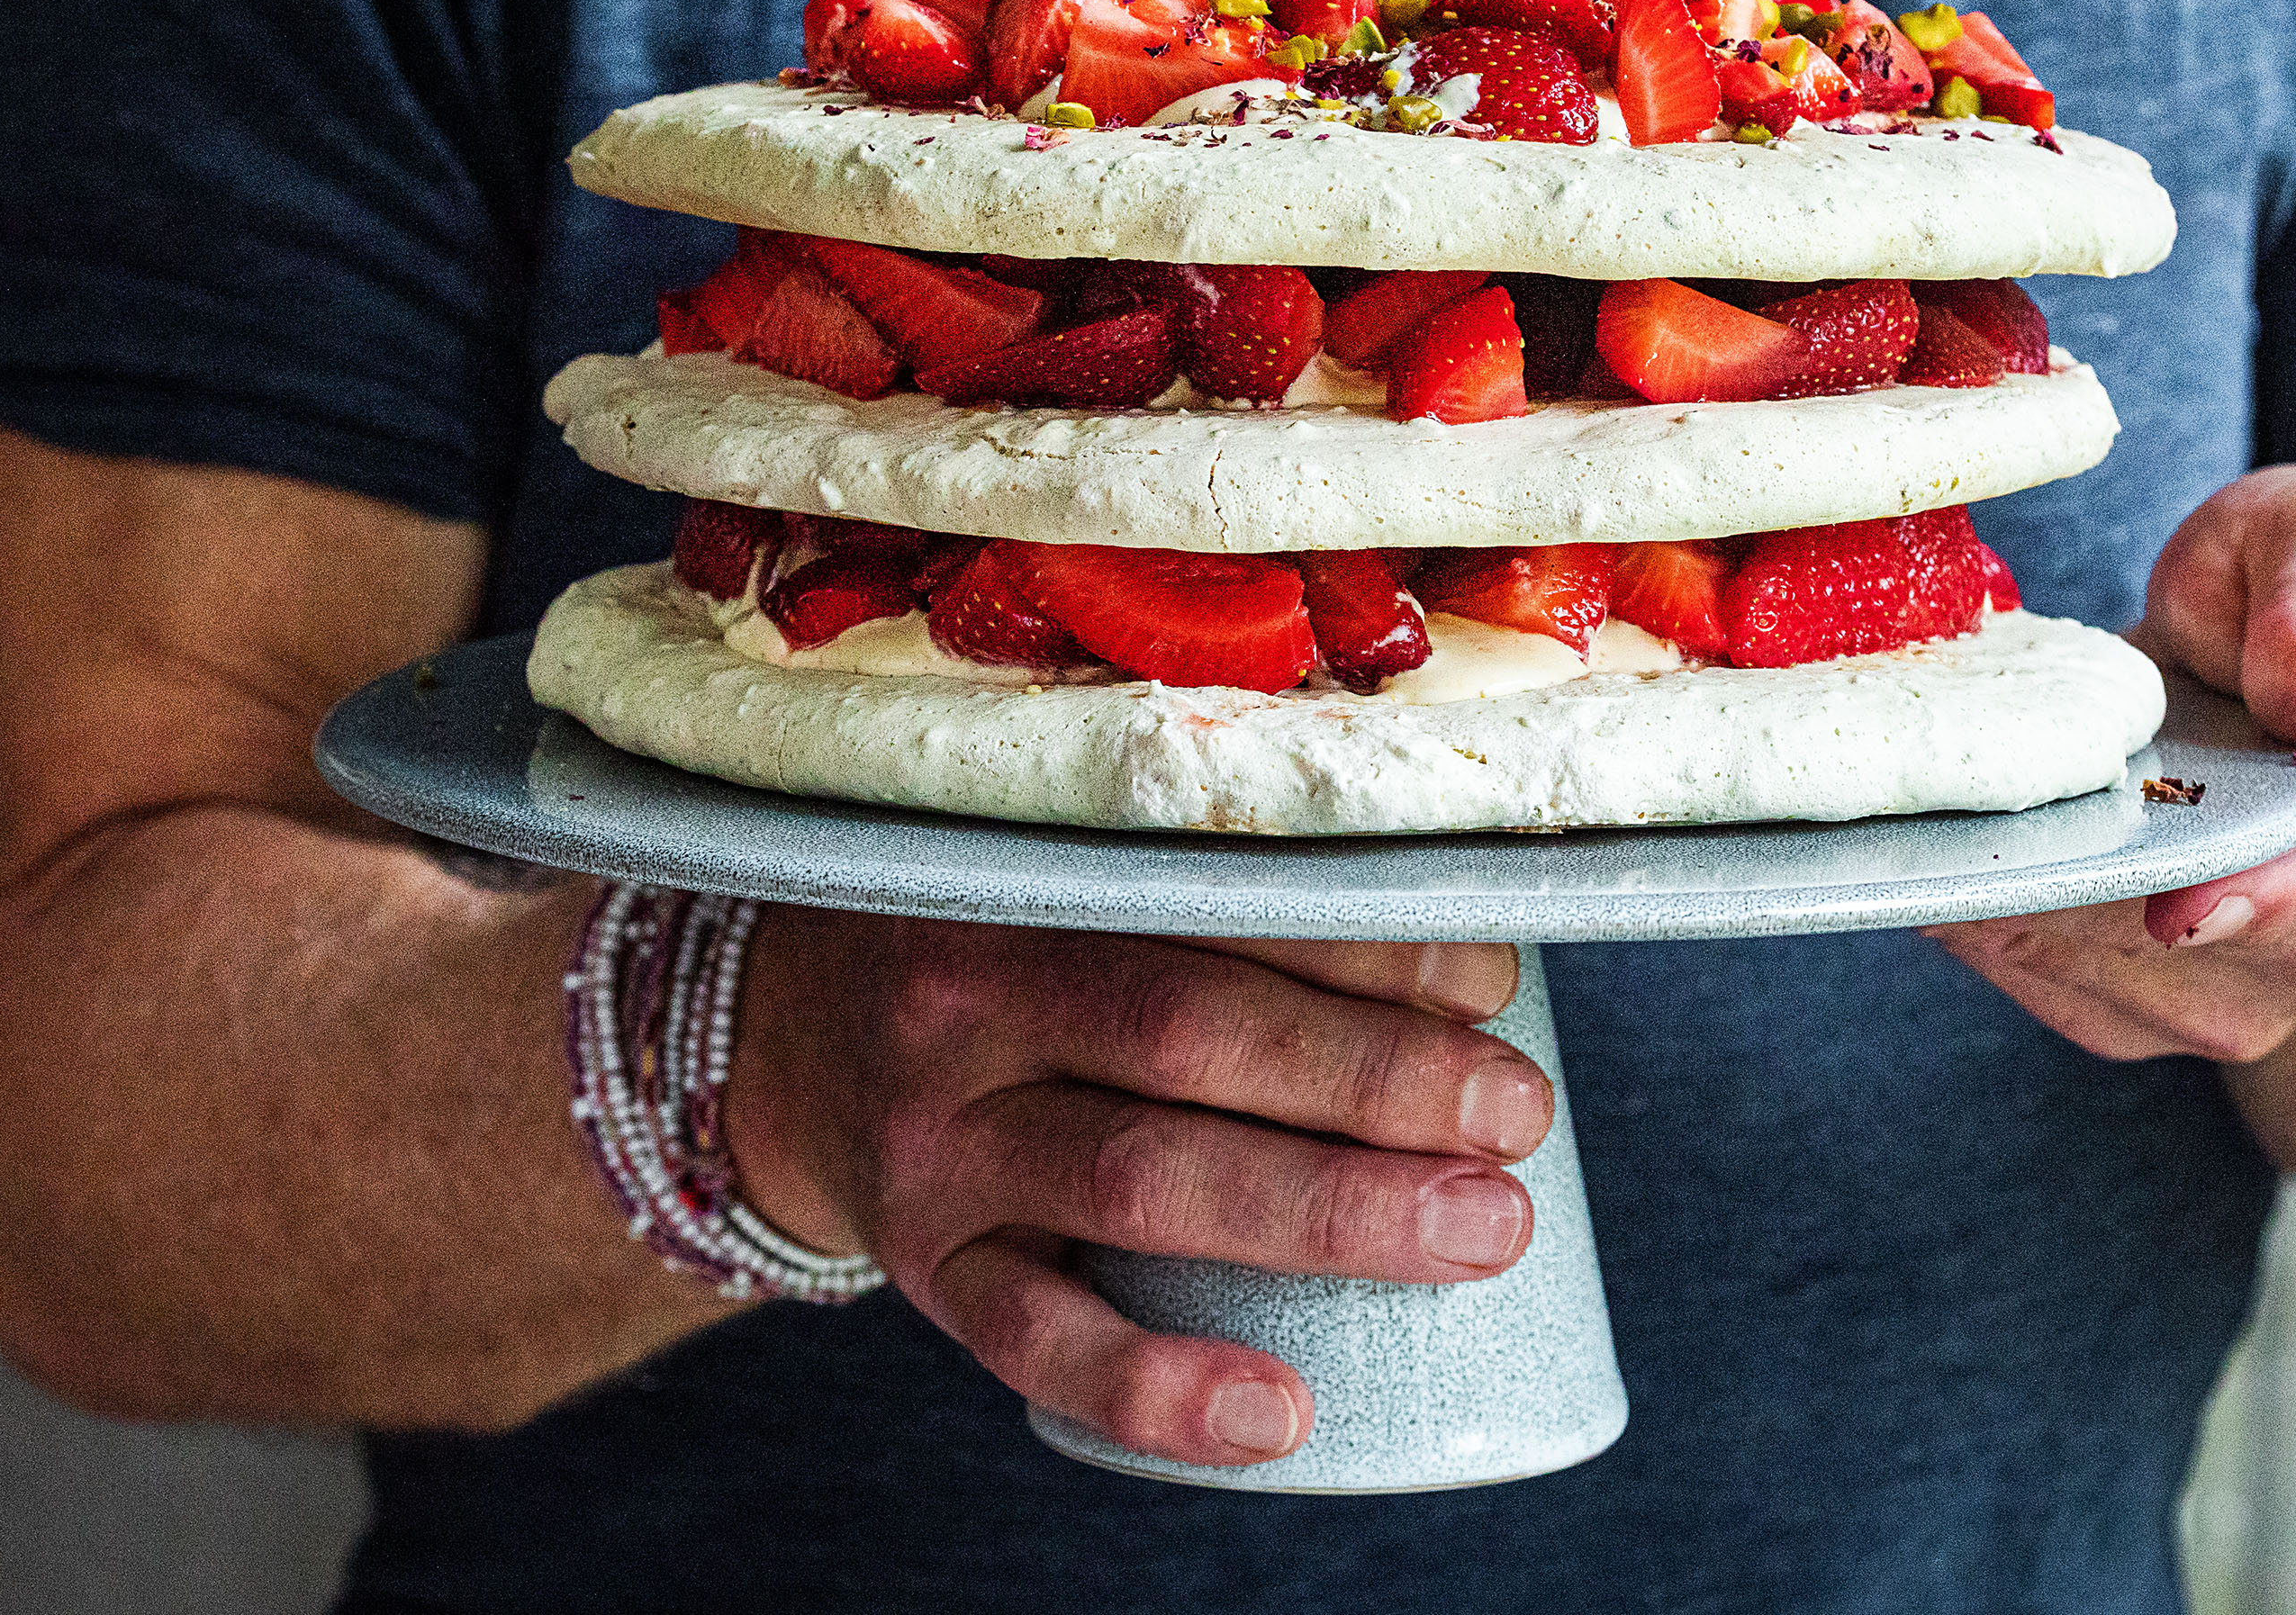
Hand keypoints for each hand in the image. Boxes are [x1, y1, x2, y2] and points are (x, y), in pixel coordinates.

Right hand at [719, 909, 1553, 1466]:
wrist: (778, 1042)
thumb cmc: (1000, 958)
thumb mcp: (1068, 885)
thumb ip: (1218, 898)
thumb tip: (1476, 960)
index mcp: (1033, 881)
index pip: (1220, 902)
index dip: (1371, 944)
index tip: (1494, 981)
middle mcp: (974, 1001)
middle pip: (1196, 1035)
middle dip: (1378, 1078)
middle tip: (1517, 1121)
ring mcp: (941, 1143)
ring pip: (1142, 1179)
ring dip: (1326, 1209)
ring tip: (1475, 1233)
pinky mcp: (926, 1266)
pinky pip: (1036, 1341)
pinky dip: (1159, 1387)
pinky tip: (1278, 1413)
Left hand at [1931, 465, 2295, 1061]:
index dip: (2269, 893)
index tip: (2179, 906)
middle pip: (2221, 943)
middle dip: (2097, 887)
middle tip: (1979, 819)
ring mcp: (2266, 984)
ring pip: (2124, 984)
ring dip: (2031, 911)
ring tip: (1957, 828)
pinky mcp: (2167, 1009)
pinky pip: (2062, 992)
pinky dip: (1996, 928)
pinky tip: (1956, 860)